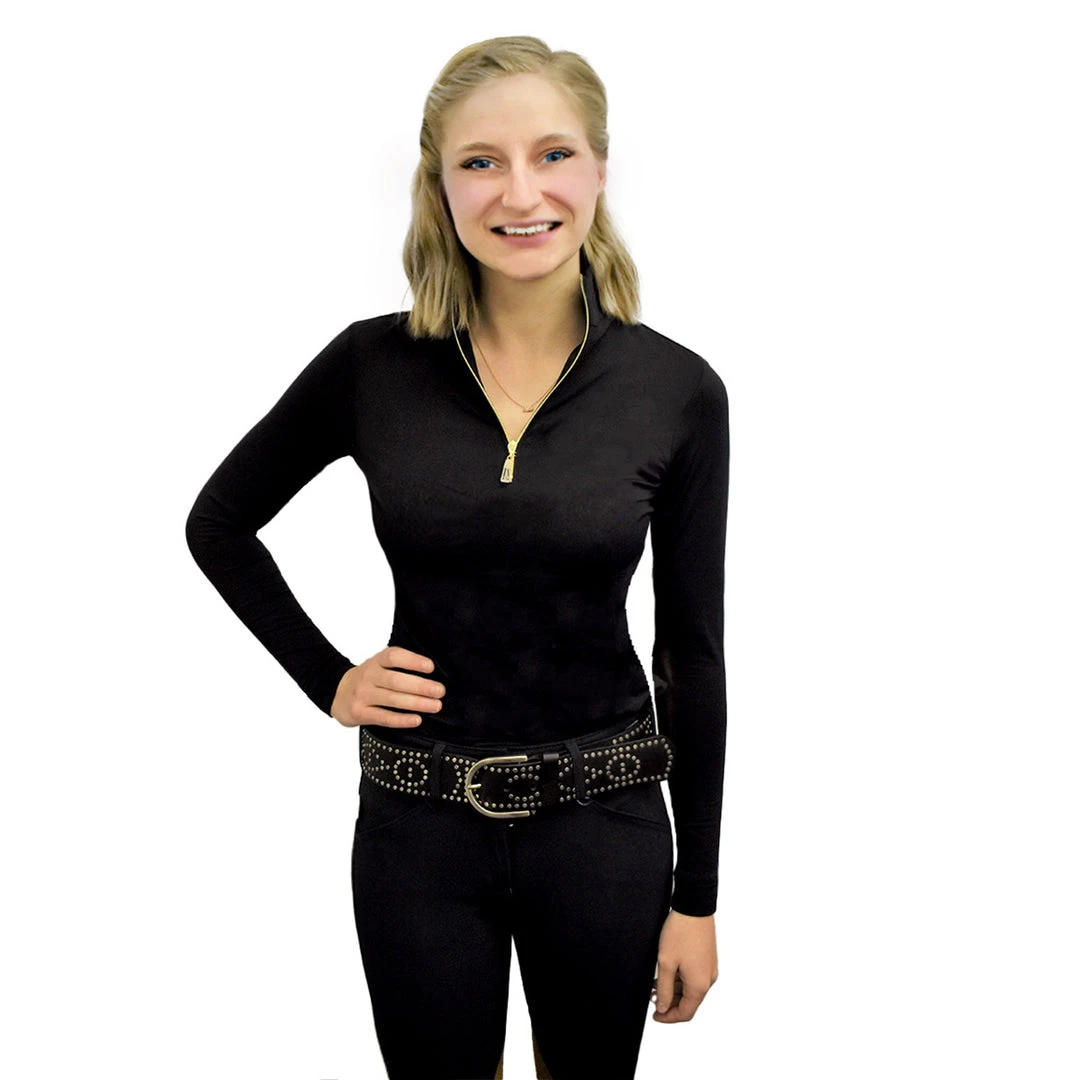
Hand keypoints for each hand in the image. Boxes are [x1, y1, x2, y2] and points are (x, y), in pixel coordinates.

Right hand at [331, 647, 445, 728]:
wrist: (337, 693)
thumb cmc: (369, 679)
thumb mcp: (379, 665)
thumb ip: (399, 666)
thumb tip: (433, 675)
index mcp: (376, 661)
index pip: (393, 656)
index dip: (413, 661)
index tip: (431, 667)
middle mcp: (368, 676)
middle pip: (396, 680)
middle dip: (421, 686)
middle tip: (440, 691)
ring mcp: (362, 695)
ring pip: (392, 699)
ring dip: (417, 703)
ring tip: (436, 705)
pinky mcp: (360, 713)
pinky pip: (384, 717)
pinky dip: (402, 719)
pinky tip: (417, 719)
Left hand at [650, 910, 717, 1022]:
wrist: (694, 906)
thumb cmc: (680, 932)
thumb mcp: (666, 963)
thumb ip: (664, 990)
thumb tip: (663, 1008)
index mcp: (700, 985)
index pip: (685, 1013)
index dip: (669, 1017)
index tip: (655, 1015)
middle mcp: (709, 980)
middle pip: (689, 1002)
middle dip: (670, 1002)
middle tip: (652, 996)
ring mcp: (710, 969)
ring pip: (691, 989)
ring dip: (674, 990)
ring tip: (656, 983)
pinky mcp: (708, 959)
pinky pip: (694, 977)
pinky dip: (681, 979)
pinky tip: (667, 971)